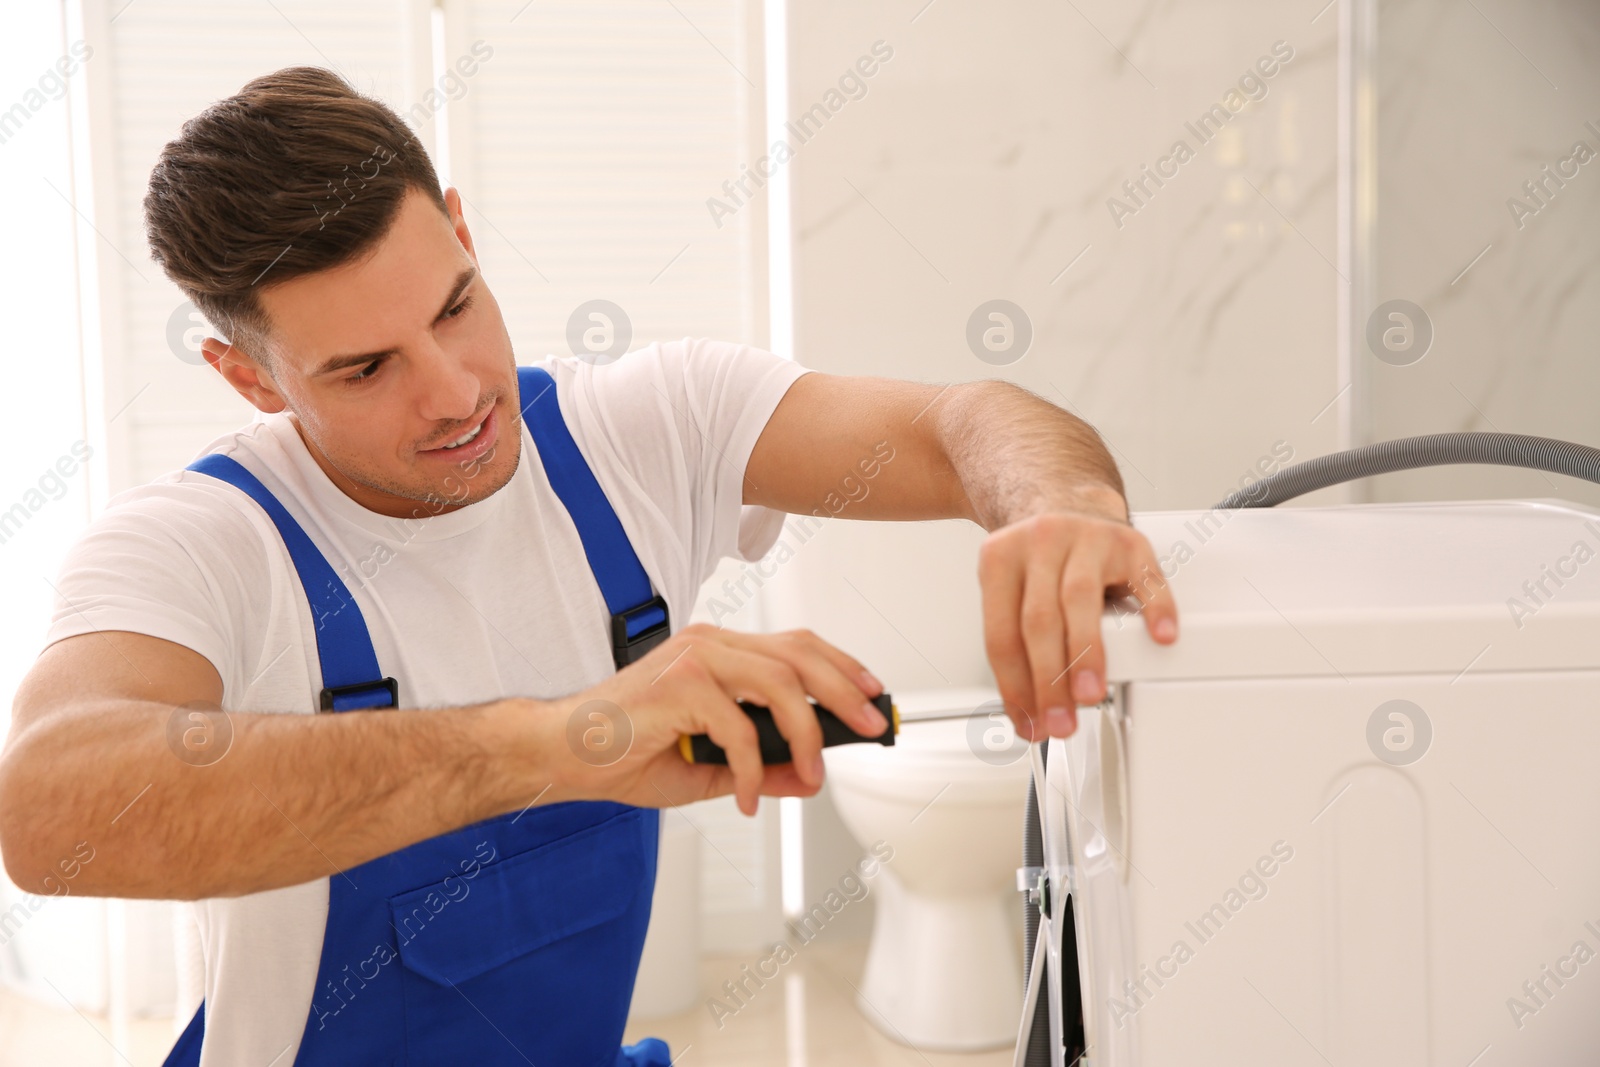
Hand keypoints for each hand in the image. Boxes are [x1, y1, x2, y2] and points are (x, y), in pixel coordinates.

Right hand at [544, 624, 887, 815]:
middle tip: (871, 725)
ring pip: (780, 683)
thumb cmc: (624, 753)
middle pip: (800, 654)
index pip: (795, 646)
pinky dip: (750, 769)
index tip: (872, 696)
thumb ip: (760, 766)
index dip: (841, 667)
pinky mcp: (679, 684)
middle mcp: (710, 644)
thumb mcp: (708, 769)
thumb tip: (808, 776)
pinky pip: (737, 728)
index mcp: (718, 651)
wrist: (561, 754)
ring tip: (813, 773)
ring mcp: (694, 658)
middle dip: (846, 691)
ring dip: (807, 732)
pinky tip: (743, 797)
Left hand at [978, 509, 1176, 739]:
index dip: (1014, 686)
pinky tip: (1160, 637)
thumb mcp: (1008, 588)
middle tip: (1059, 721)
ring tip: (1090, 695)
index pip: (1002, 635)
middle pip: (1039, 620)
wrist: (1065, 500)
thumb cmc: (1037, 560)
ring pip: (1080, 599)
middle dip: (1049, 680)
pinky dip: (1156, 609)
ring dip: (1086, 655)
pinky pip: (1147, 577)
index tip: (1029, 722)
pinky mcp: (1129, 541)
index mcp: (999, 560)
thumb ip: (1014, 641)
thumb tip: (1026, 712)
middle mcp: (1040, 544)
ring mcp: (1086, 539)